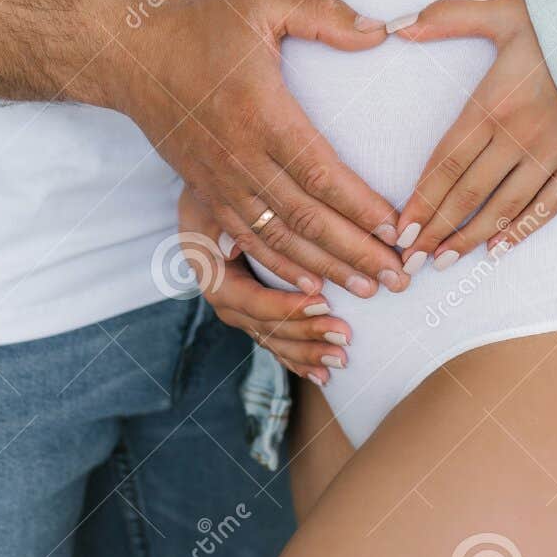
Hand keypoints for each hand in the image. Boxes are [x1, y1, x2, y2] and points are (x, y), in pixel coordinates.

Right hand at [121, 0, 407, 297]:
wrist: (131, 55)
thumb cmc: (203, 23)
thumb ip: (324, 13)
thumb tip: (380, 31)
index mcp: (261, 112)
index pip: (321, 172)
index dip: (361, 207)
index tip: (398, 229)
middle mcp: (240, 156)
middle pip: (307, 219)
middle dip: (357, 253)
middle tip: (400, 276)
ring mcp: (220, 180)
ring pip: (280, 240)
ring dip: (327, 269)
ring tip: (370, 289)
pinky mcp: (205, 192)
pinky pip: (247, 241)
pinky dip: (281, 268)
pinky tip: (312, 287)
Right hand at [179, 189, 350, 386]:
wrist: (218, 180)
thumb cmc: (223, 185)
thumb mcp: (219, 197)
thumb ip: (229, 220)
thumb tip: (231, 247)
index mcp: (211, 273)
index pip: (248, 300)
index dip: (284, 306)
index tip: (322, 301)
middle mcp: (225, 297)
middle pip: (265, 326)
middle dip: (306, 333)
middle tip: (344, 334)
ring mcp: (242, 310)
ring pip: (274, 340)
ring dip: (308, 351)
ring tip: (341, 358)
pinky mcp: (258, 314)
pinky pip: (277, 343)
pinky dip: (299, 359)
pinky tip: (323, 375)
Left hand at [390, 0, 556, 268]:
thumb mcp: (503, 12)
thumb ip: (447, 17)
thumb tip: (396, 26)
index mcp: (492, 105)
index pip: (445, 163)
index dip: (420, 199)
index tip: (399, 228)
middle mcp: (518, 137)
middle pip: (467, 194)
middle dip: (435, 229)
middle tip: (410, 258)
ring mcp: (552, 155)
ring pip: (503, 208)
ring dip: (470, 238)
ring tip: (442, 261)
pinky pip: (546, 208)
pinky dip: (520, 232)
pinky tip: (496, 252)